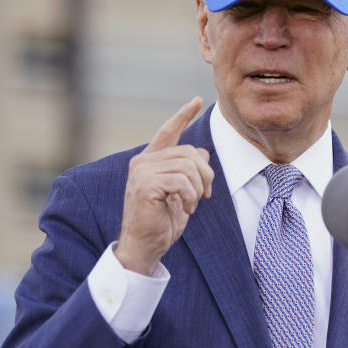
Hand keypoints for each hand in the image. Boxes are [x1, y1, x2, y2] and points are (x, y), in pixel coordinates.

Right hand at [115, 97, 214, 274]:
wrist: (144, 246)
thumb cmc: (161, 221)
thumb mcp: (180, 193)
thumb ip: (187, 172)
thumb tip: (202, 152)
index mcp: (149, 161)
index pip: (167, 132)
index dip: (183, 116)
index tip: (197, 101)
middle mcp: (143, 162)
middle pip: (190, 153)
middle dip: (205, 175)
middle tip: (205, 195)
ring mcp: (142, 172)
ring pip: (189, 166)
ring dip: (198, 188)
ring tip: (192, 204)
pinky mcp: (146, 184)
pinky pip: (182, 181)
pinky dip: (191, 196)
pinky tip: (185, 208)